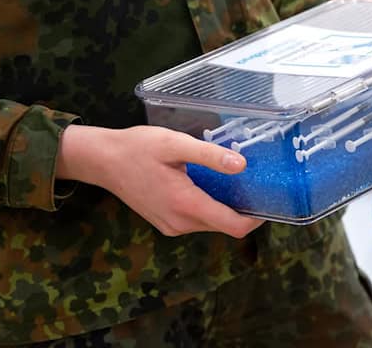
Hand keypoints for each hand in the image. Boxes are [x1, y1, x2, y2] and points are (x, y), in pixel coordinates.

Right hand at [56, 125, 263, 238]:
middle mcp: (180, 223)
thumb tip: (241, 165)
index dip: (256, 218)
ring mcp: (171, 226)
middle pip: (224, 225)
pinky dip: (206, 206)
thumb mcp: (175, 144)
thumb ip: (210, 155)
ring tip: (227, 178)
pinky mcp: (165, 223)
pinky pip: (195, 220)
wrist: (102, 161)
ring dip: (223, 206)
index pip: (234, 226)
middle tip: (250, 180)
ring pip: (210, 223)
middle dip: (241, 208)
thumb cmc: (137, 148)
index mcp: (186, 205)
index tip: (268, 198)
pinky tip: (204, 183)